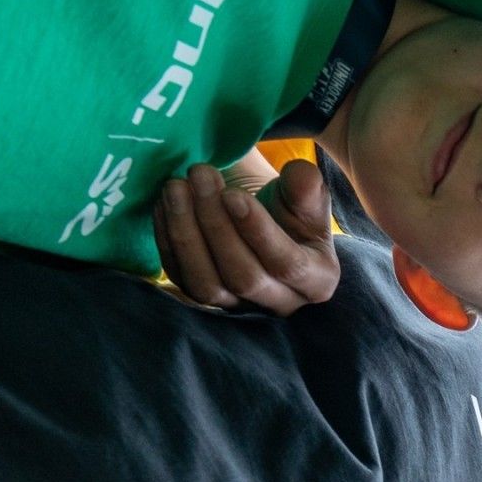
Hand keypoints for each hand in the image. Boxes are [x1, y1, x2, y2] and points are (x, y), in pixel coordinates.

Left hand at [154, 159, 339, 315]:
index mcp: (317, 280)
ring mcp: (239, 306)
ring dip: (185, 234)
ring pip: (207, 285)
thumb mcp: (304, 196)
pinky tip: (164, 203)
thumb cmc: (289, 209)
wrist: (262, 222)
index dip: (257, 231)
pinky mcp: (204, 298)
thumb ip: (307, 187)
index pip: (287, 265)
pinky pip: (180, 277)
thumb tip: (302, 175)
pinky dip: (167, 240)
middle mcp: (280, 302)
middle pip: (244, 278)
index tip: (232, 194)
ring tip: (176, 186)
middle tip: (201, 175)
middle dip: (216, 225)